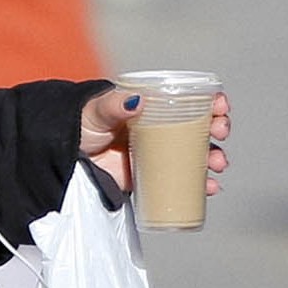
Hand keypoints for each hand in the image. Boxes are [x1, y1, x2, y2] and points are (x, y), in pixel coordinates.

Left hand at [79, 87, 230, 198]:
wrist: (67, 157)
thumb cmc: (82, 124)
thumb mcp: (97, 110)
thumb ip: (113, 104)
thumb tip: (136, 101)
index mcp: (154, 106)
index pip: (191, 99)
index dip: (212, 101)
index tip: (220, 107)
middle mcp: (163, 128)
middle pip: (201, 126)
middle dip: (219, 129)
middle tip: (220, 132)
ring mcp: (160, 154)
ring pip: (197, 155)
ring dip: (214, 158)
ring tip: (217, 165)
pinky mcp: (153, 177)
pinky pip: (183, 181)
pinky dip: (200, 186)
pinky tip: (209, 189)